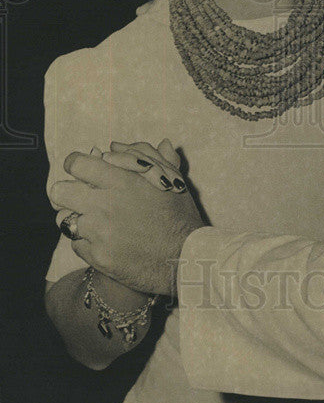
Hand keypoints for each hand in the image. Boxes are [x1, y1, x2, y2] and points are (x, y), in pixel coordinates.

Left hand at [51, 141, 204, 295]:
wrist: (185, 258)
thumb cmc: (179, 215)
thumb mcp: (171, 179)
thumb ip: (145, 155)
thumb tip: (117, 144)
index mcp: (123, 181)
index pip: (76, 164)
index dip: (76, 165)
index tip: (82, 170)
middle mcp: (106, 205)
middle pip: (59, 191)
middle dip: (68, 192)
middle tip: (81, 197)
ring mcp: (99, 233)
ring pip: (64, 219)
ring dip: (78, 217)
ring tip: (96, 220)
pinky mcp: (97, 257)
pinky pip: (75, 243)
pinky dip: (87, 241)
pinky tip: (105, 240)